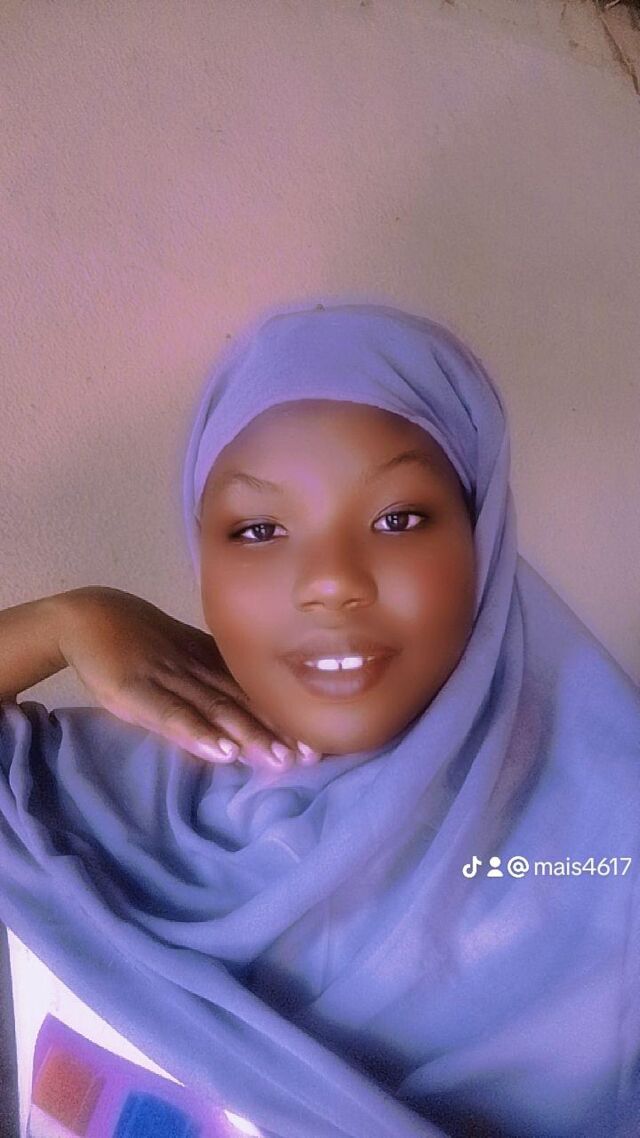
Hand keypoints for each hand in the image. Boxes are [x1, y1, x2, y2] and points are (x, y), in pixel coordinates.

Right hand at [56, 587, 321, 771]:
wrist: (87, 616)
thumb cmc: (139, 641)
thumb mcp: (181, 658)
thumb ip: (213, 681)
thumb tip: (248, 714)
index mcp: (210, 662)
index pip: (254, 691)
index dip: (285, 716)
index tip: (319, 740)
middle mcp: (197, 670)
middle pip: (243, 702)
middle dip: (278, 730)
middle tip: (310, 757)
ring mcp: (167, 679)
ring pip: (214, 709)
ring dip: (249, 734)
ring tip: (279, 758)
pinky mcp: (135, 692)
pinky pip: (169, 715)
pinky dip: (197, 733)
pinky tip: (222, 752)